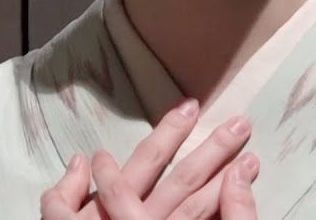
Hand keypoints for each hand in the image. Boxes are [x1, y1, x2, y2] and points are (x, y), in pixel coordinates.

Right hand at [39, 99, 259, 218]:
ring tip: (251, 159)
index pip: (148, 159)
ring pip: (200, 208)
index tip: (190, 106)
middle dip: (213, 149)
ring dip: (227, 180)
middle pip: (184, 178)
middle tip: (240, 124)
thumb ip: (63, 196)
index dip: (170, 131)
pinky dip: (225, 215)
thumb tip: (79, 161)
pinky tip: (241, 198)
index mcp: (117, 207)